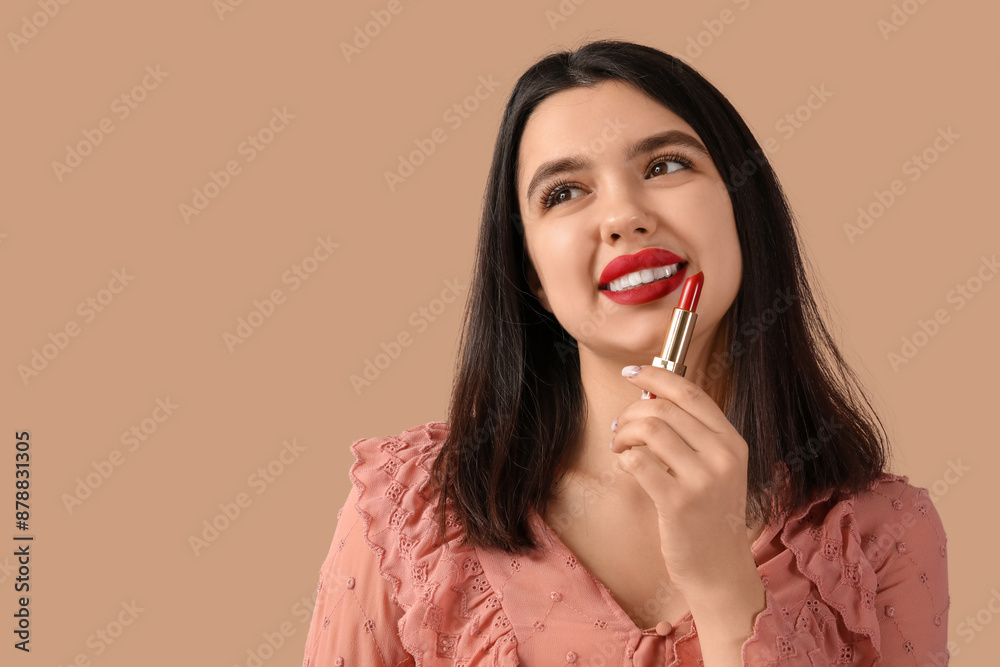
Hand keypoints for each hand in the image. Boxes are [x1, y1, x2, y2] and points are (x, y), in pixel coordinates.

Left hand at [610, 364, 757, 594]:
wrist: (719, 569)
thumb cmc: (708, 515)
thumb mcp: (715, 469)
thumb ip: (691, 434)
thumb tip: (650, 395)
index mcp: (732, 442)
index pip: (691, 392)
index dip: (656, 375)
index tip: (631, 373)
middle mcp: (722, 456)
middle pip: (664, 408)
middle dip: (631, 411)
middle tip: (619, 427)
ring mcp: (703, 479)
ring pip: (649, 428)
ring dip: (623, 433)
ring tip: (619, 446)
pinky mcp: (679, 502)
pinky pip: (638, 460)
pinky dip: (624, 458)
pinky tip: (626, 466)